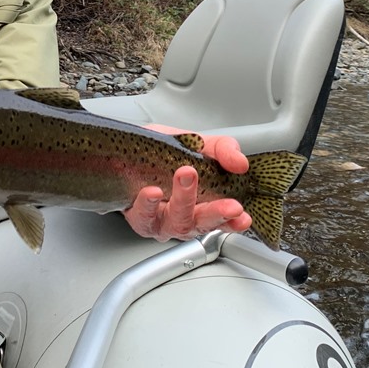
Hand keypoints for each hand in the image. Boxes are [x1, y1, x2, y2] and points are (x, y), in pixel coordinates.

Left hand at [124, 127, 251, 241]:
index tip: (242, 216)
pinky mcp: (139, 218)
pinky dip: (148, 204)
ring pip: (176, 222)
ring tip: (185, 176)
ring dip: (183, 200)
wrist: (126, 149)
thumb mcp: (198, 143)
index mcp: (203, 203)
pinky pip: (143, 217)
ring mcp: (161, 221)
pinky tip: (151, 192)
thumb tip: (240, 162)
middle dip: (215, 213)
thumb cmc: (163, 152)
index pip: (223, 220)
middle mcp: (184, 217)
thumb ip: (223, 150)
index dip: (234, 222)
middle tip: (227, 202)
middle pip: (202, 224)